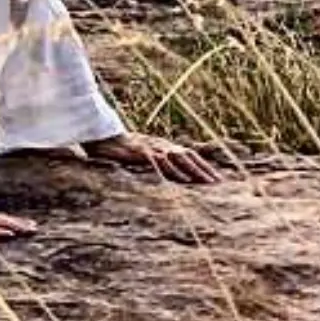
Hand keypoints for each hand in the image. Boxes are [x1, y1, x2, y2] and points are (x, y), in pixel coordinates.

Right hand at [83, 131, 221, 184]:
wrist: (99, 136)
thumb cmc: (117, 146)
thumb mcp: (139, 152)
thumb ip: (154, 159)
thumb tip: (166, 170)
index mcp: (161, 144)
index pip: (188, 154)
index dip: (203, 165)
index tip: (217, 178)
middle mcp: (160, 144)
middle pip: (188, 156)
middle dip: (205, 170)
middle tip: (220, 184)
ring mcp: (152, 147)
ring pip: (179, 158)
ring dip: (195, 171)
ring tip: (208, 184)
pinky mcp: (142, 152)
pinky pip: (162, 162)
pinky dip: (175, 171)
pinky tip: (185, 180)